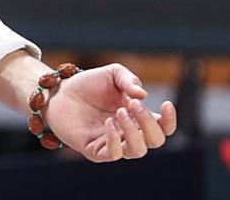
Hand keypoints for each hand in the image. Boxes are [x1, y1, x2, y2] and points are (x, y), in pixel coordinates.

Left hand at [40, 63, 176, 161]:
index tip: (165, 105)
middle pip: (155, 141)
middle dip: (149, 123)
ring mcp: (113, 143)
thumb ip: (130, 80)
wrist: (59, 91)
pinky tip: (108, 122)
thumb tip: (143, 96)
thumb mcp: (112, 74)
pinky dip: (115, 140)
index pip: (163, 128)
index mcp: (137, 117)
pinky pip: (113, 154)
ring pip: (137, 151)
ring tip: (119, 112)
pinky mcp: (95, 150)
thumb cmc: (89, 84)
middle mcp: (128, 133)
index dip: (170, 121)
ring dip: (133, 132)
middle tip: (132, 105)